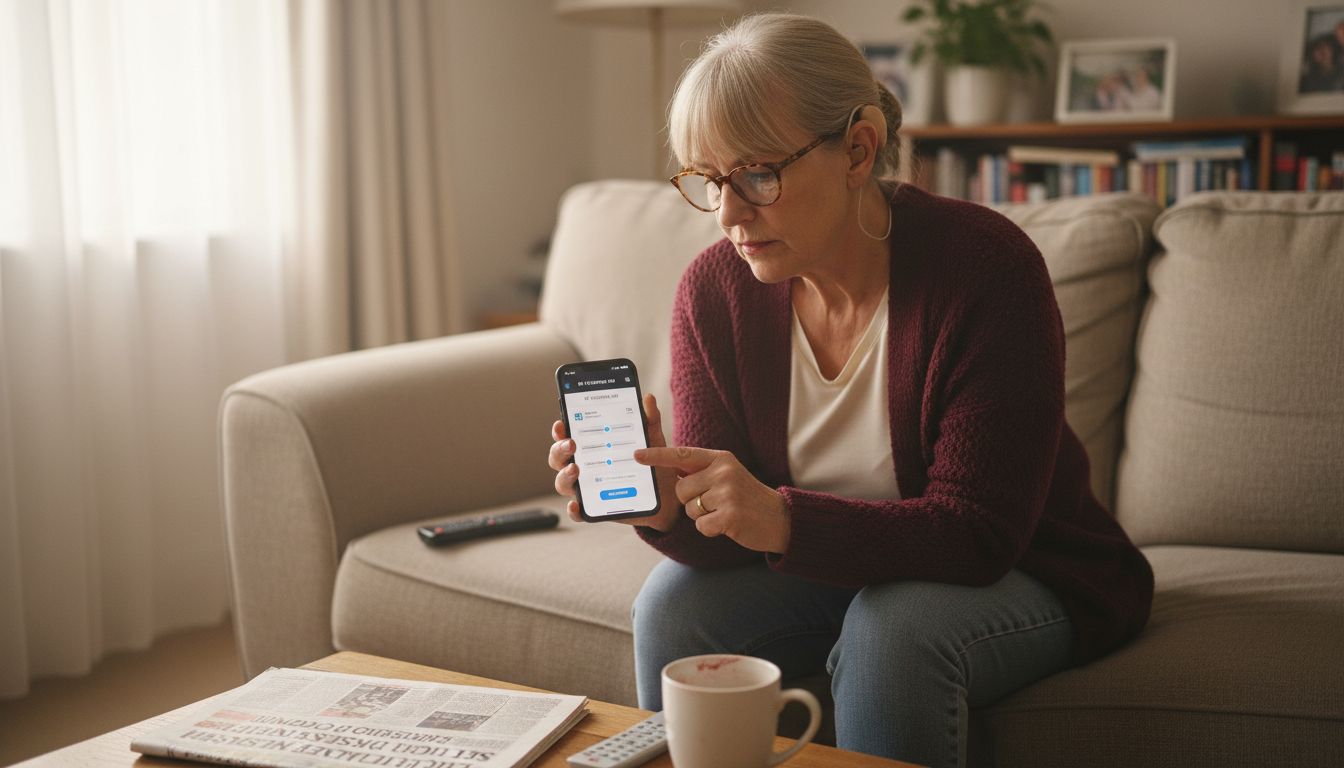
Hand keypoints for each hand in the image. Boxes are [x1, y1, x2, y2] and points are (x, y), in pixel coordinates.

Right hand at [548, 393, 680, 531]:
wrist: (668, 495)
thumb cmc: (653, 462)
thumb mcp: (652, 439)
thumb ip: (649, 420)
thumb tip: (648, 398)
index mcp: (592, 445)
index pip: (568, 436)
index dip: (560, 430)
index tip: (561, 424)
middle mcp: (585, 465)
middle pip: (558, 458)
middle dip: (559, 450)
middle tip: (572, 445)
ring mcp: (588, 488)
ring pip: (562, 483)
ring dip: (564, 476)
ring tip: (576, 470)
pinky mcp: (597, 508)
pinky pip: (579, 513)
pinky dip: (574, 510)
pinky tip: (576, 505)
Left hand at [634, 446, 789, 553]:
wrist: (779, 518)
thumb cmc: (746, 497)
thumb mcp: (727, 474)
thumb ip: (701, 470)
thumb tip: (670, 468)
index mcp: (720, 458)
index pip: (682, 455)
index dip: (657, 456)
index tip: (637, 455)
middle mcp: (724, 471)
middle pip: (680, 489)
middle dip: (690, 500)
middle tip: (715, 502)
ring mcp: (728, 493)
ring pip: (690, 509)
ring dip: (702, 515)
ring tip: (724, 511)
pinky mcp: (731, 516)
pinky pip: (701, 525)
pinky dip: (710, 529)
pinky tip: (727, 524)